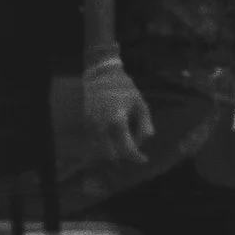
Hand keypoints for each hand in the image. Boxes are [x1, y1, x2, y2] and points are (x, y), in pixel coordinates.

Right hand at [82, 52, 153, 170]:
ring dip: (115, 149)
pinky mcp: (86, 123)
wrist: (102, 76)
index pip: (126, 148)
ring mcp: (92, 125)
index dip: (136, 157)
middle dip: (125, 154)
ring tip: (127, 137)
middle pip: (113, 153)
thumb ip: (145, 124)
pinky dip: (106, 142)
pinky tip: (116, 133)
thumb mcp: (141, 104)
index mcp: (117, 120)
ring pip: (102, 149)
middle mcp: (102, 125)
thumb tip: (147, 139)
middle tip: (136, 148)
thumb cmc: (125, 89)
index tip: (144, 159)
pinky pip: (96, 141)